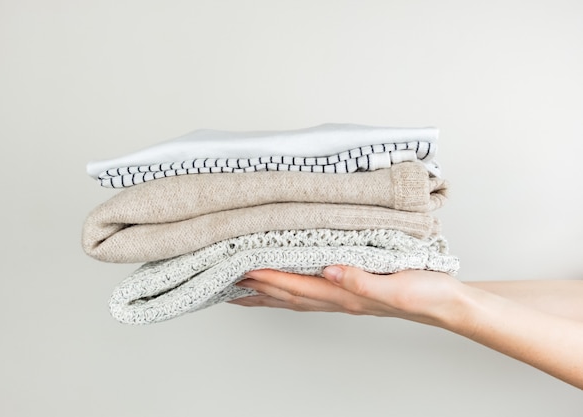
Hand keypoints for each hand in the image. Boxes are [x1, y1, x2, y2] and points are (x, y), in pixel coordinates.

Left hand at [230, 266, 469, 328]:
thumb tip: (330, 270)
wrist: (446, 303)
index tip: (243, 269)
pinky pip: (311, 292)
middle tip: (229, 280)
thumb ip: (362, 280)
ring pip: (297, 297)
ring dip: (268, 293)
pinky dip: (290, 289)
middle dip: (257, 288)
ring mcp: (344, 297)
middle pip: (289, 296)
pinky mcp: (352, 290)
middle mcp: (340, 299)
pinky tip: (284, 284)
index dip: (270, 278)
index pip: (298, 287)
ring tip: (243, 288)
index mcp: (348, 296)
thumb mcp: (397, 286)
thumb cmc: (426, 294)